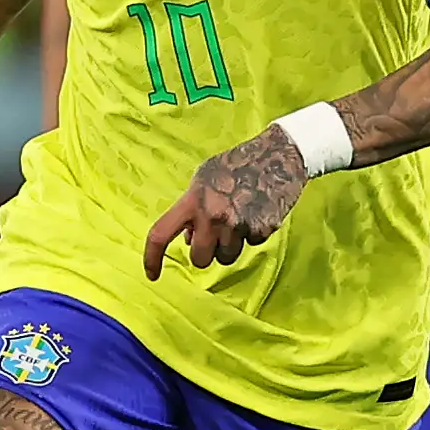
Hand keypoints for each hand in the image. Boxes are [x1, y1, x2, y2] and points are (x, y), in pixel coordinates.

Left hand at [143, 124, 310, 279]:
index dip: (151, 258)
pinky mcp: (261, 229)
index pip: (160, 234)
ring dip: (231, 245)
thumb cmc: (237, 164)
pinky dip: (253, 233)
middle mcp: (212, 216)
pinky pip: (251, 245)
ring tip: (240, 218)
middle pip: (200, 259)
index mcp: (192, 201)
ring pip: (226, 257)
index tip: (152, 275)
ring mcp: (238, 224)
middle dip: (207, 251)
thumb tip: (187, 237)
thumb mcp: (203, 179)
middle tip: (216, 234)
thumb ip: (191, 207)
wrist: (278, 155)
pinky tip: (258, 211)